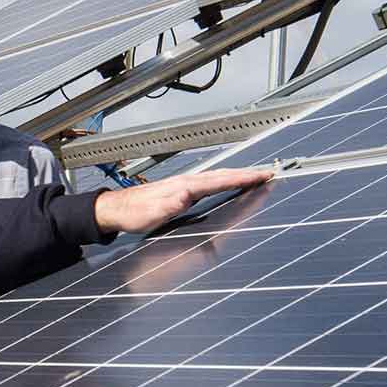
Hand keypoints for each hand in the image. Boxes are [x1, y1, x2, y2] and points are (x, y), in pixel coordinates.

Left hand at [93, 166, 274, 234]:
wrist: (116, 209)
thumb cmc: (133, 214)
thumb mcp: (149, 214)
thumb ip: (167, 206)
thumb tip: (184, 197)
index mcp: (184, 187)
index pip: (220, 181)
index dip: (242, 178)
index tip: (262, 175)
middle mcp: (186, 182)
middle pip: (223, 175)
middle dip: (247, 173)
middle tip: (269, 172)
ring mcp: (185, 185)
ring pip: (218, 177)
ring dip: (238, 175)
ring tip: (256, 176)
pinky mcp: (182, 191)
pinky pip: (210, 183)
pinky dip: (225, 181)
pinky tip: (229, 184)